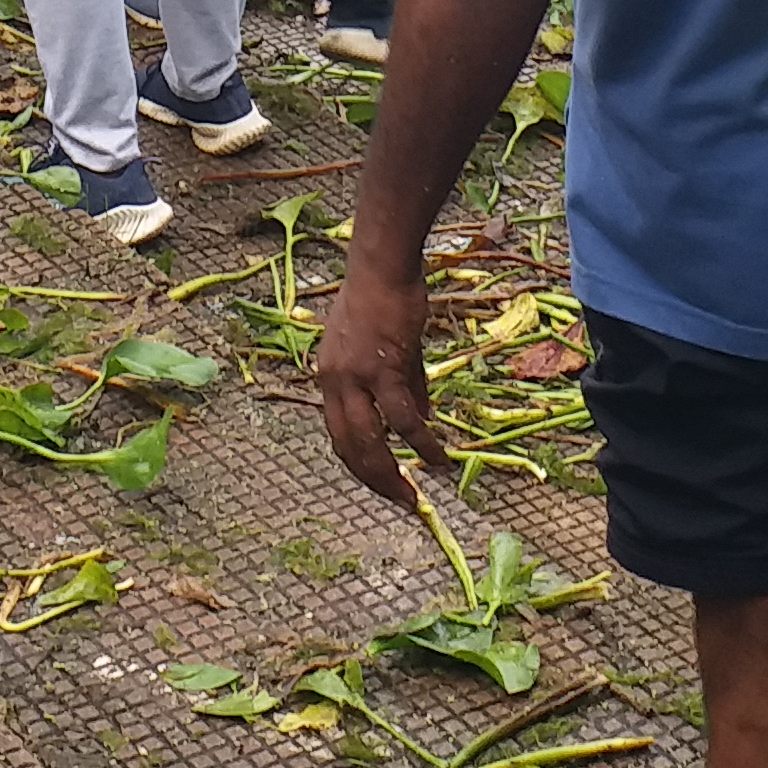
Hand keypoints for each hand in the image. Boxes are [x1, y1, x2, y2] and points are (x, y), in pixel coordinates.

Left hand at [316, 263, 449, 507]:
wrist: (383, 266)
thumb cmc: (385, 299)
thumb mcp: (386, 350)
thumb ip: (403, 388)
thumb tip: (421, 421)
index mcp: (329, 378)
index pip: (338, 435)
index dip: (361, 465)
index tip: (384, 483)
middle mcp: (333, 382)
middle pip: (350, 448)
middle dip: (375, 481)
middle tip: (401, 501)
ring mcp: (354, 377)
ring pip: (370, 442)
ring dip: (393, 474)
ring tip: (415, 494)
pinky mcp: (381, 369)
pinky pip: (402, 419)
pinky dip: (420, 444)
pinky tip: (438, 458)